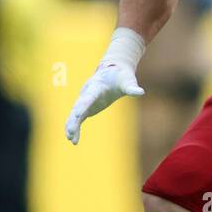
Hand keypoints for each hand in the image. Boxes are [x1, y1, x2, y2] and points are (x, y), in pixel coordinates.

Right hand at [64, 27, 147, 144]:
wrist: (112, 72)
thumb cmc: (121, 76)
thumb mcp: (127, 81)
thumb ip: (131, 87)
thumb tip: (141, 92)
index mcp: (96, 87)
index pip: (88, 98)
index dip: (82, 107)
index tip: (76, 115)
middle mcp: (87, 94)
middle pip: (78, 108)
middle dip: (73, 120)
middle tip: (70, 132)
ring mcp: (84, 101)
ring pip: (74, 114)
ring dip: (71, 126)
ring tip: (72, 140)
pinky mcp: (86, 107)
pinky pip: (77, 118)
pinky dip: (74, 127)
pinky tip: (72, 139)